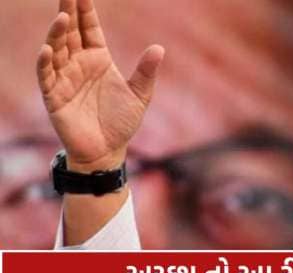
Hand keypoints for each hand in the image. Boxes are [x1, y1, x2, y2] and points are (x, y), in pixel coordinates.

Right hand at [37, 0, 164, 171]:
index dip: (85, 10)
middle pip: (71, 32)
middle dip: (68, 12)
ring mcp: (64, 78)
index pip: (89, 28)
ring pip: (57, 49)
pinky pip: (46, 76)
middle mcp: (79, 64)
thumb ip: (145, 72)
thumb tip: (159, 48)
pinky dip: (45, 62)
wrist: (107, 151)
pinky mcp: (54, 96)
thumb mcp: (140, 95)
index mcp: (99, 59)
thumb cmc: (121, 122)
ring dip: (57, 34)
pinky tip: (48, 49)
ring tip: (62, 17)